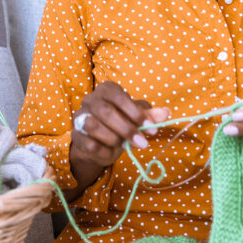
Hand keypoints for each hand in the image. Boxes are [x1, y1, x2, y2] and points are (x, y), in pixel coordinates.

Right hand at [67, 81, 169, 198]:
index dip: (136, 113)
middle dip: (127, 129)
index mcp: (106, 90)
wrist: (98, 143)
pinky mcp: (76, 136)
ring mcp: (80, 117)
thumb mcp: (135, 118)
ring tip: (125, 145)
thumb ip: (149, 115)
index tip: (152, 129)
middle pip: (105, 111)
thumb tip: (166, 112)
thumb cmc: (119, 125)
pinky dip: (105, 150)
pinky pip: (90, 143)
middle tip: (143, 143)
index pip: (118, 96)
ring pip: (94, 126)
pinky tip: (112, 151)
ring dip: (114, 139)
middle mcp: (90, 100)